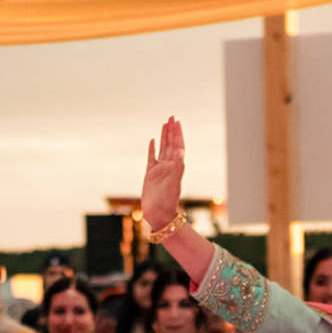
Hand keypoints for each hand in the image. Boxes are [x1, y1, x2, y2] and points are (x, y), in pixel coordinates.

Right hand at [142, 117, 188, 233]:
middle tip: (171, 117)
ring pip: (162, 149)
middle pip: (171, 144)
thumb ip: (177, 167)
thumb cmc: (167, 202)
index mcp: (176, 166)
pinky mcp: (150, 174)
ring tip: (164, 124)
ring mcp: (159, 170)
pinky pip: (152, 158)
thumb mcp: (173, 183)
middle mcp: (169, 166)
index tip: (177, 122)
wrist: (158, 215)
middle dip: (171, 131)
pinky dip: (152, 149)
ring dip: (164, 137)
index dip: (178, 133)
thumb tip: (181, 151)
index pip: (178, 146)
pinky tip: (152, 141)